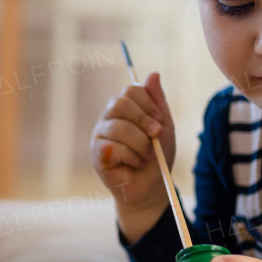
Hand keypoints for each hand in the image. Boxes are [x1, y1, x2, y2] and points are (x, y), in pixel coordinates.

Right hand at [90, 71, 176, 239]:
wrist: (151, 187)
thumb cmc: (157, 157)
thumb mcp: (164, 127)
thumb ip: (158, 102)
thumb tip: (153, 74)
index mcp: (124, 108)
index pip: (131, 91)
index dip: (148, 104)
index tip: (160, 122)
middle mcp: (108, 118)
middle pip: (120, 103)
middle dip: (144, 120)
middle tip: (156, 135)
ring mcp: (99, 135)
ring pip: (119, 128)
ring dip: (141, 144)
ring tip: (147, 156)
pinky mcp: (97, 154)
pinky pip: (113, 147)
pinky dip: (131, 157)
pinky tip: (134, 164)